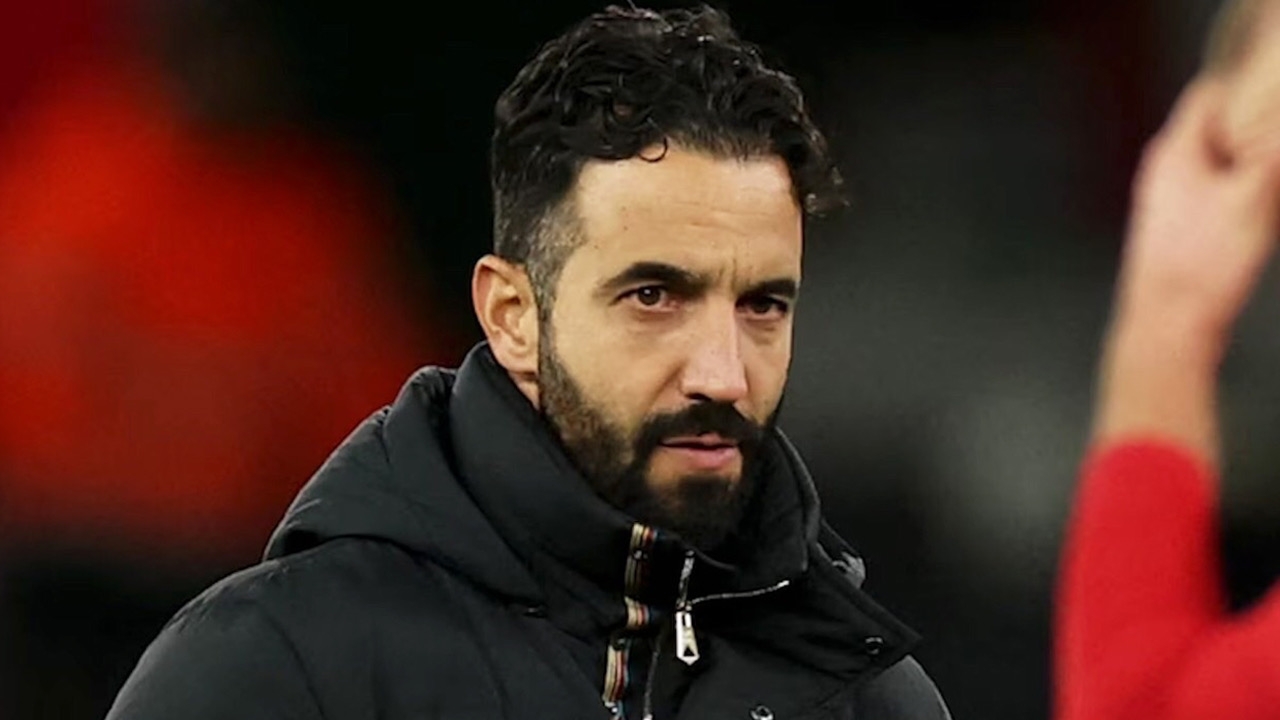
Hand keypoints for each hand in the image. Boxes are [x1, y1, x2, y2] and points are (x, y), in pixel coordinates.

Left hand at [1095, 77, 1279, 458]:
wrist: (1166, 326)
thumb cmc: (1203, 263)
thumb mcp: (1253, 197)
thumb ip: (1273, 154)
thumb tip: (1279, 132)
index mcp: (1174, 151)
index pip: (1207, 94)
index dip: (1245, 87)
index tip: (1273, 91)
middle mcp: (1163, 172)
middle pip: (1214, 129)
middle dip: (1252, 127)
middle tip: (1276, 138)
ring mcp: (1167, 203)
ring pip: (1216, 165)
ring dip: (1248, 165)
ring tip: (1272, 182)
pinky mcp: (1177, 232)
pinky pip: (1214, 197)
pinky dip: (1240, 195)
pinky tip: (1261, 216)